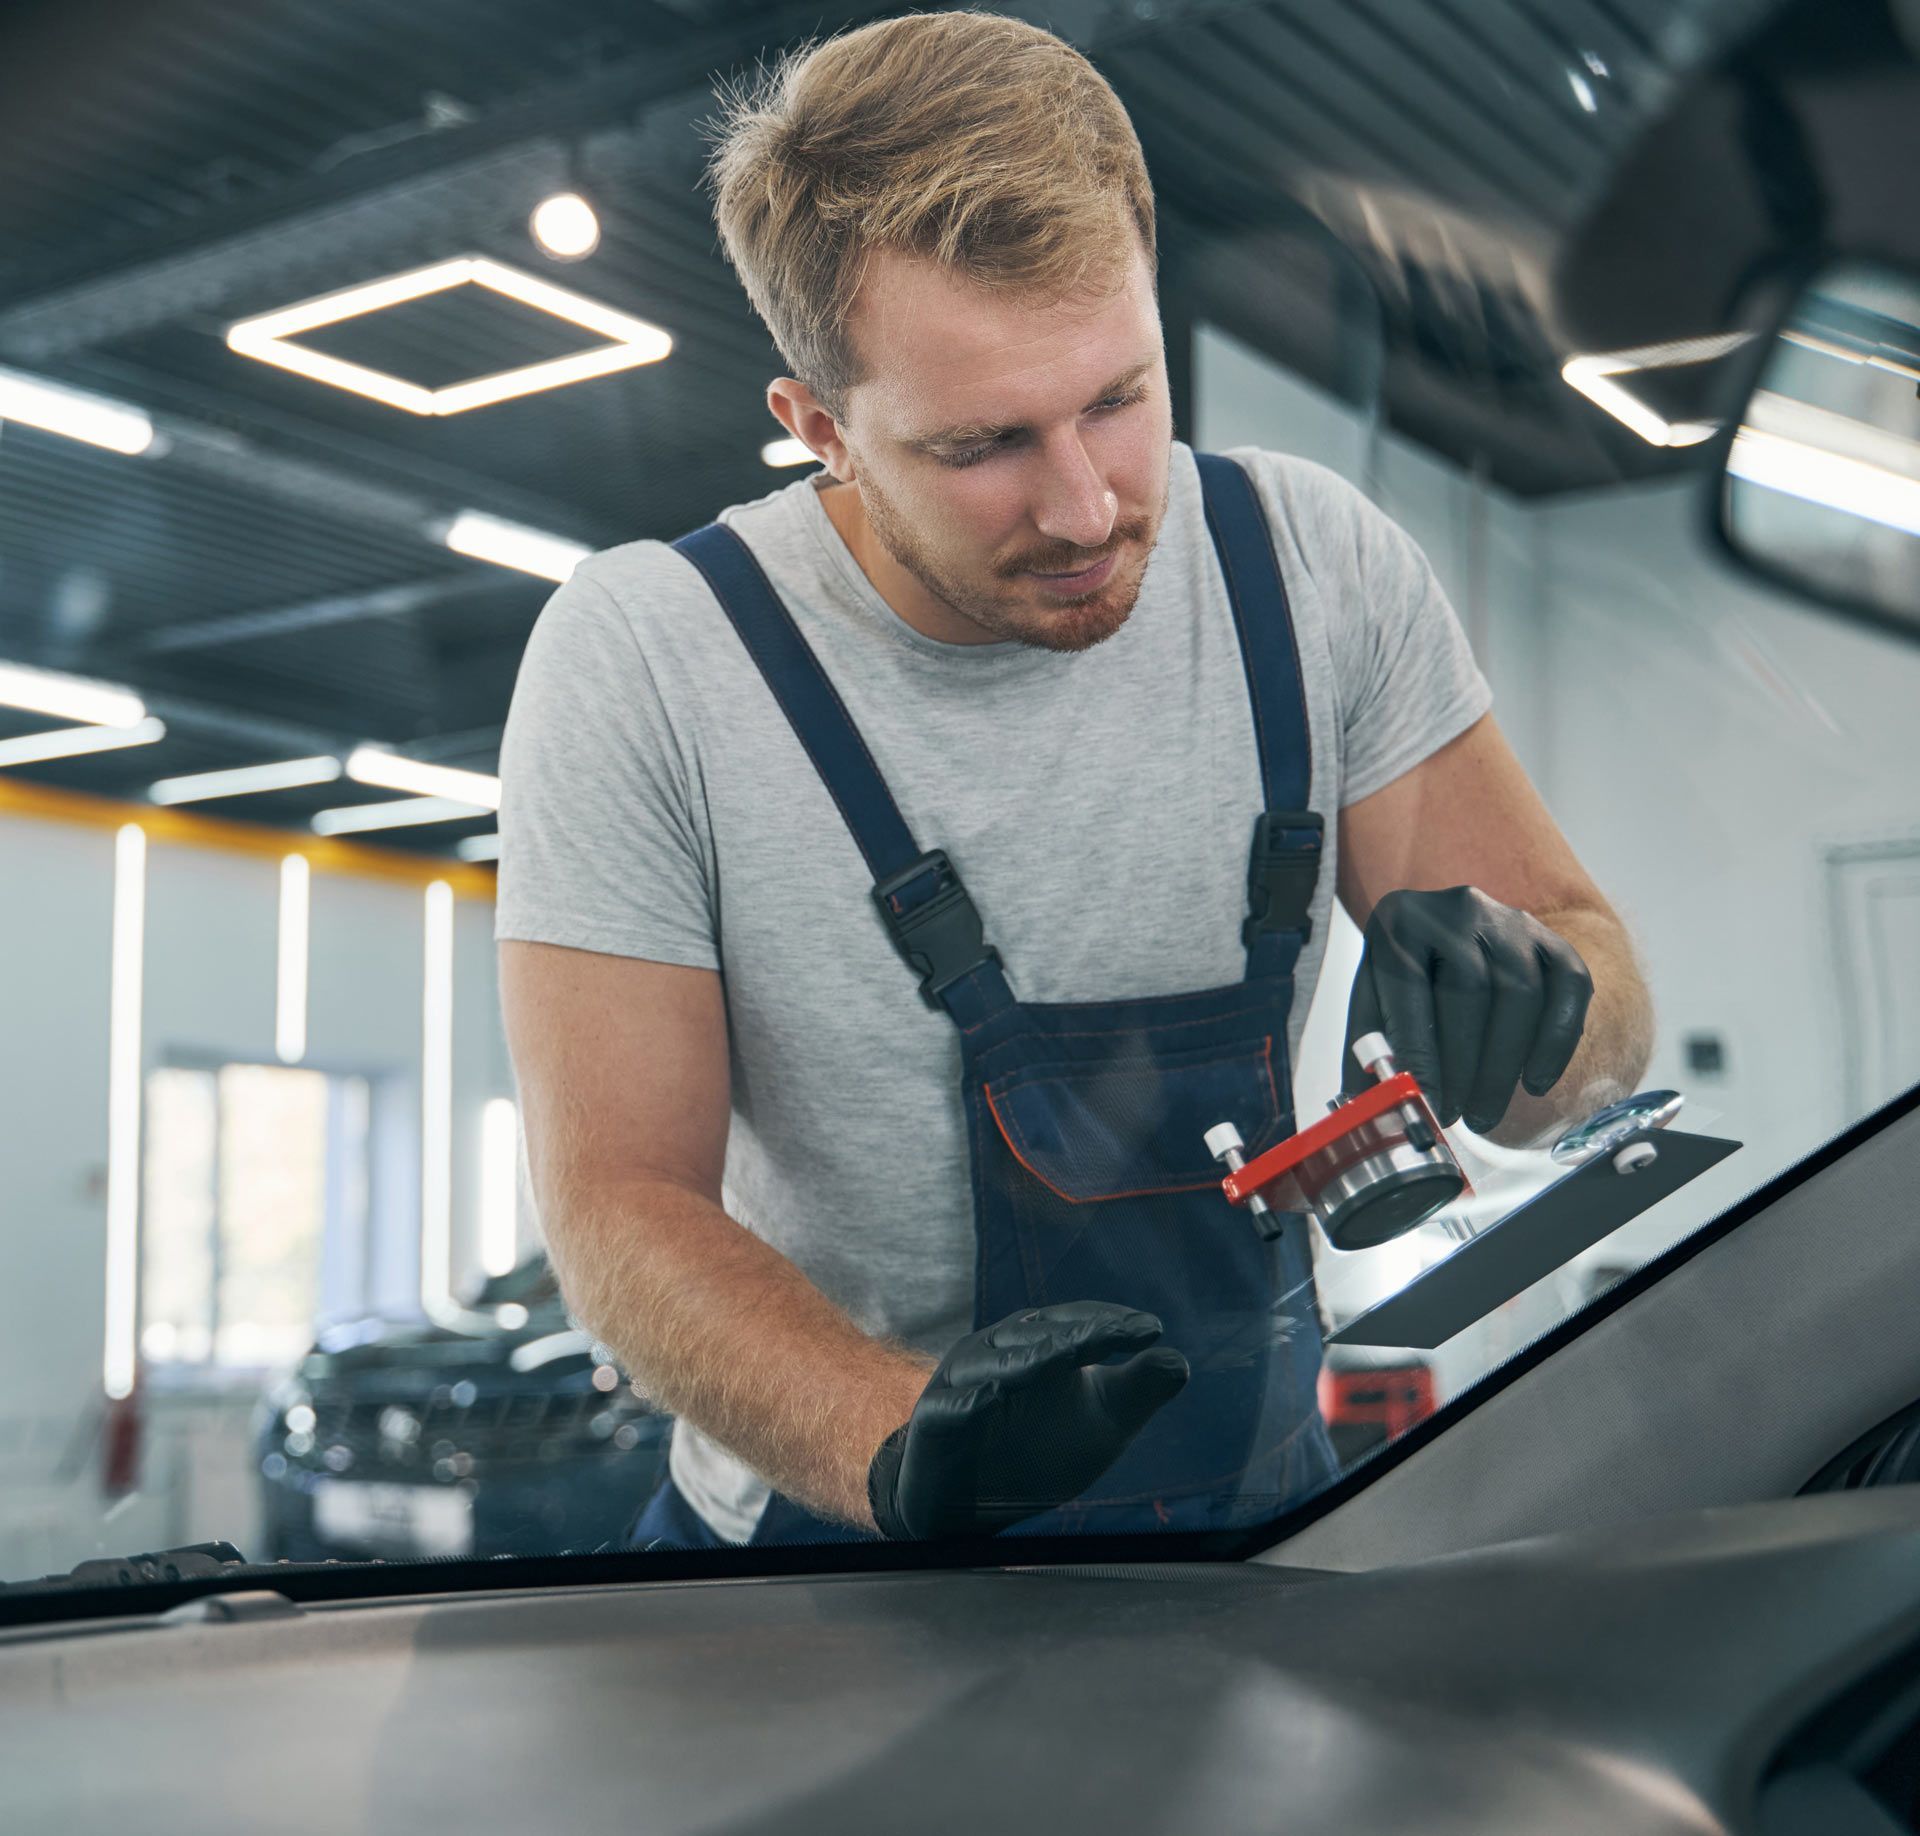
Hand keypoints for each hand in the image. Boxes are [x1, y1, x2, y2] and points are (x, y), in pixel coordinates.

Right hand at [865, 1302, 1189, 1539]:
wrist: (967, 1504)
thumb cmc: (1037, 1452)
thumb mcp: (1100, 1427)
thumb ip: (1138, 1392)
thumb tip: (1182, 1362)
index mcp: (1039, 1345)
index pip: (1078, 1324)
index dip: (1111, 1324)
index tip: (1152, 1330)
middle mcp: (997, 1352)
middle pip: (1038, 1336)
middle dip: (1078, 1333)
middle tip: (1115, 1332)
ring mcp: (961, 1384)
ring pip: (993, 1363)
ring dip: (1027, 1357)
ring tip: (1064, 1355)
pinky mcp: (933, 1421)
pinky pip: (947, 1409)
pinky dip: (965, 1403)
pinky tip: (987, 1400)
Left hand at [1342, 885, 1593, 1133]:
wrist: (1444, 935)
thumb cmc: (1402, 979)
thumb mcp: (1372, 1006)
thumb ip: (1370, 1052)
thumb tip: (1377, 1115)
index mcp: (1400, 922)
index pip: (1411, 987)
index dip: (1421, 1051)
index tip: (1426, 1103)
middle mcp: (1458, 910)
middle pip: (1470, 990)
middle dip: (1465, 1066)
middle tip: (1457, 1117)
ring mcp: (1511, 921)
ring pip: (1521, 993)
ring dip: (1504, 1065)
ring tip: (1485, 1113)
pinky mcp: (1552, 940)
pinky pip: (1570, 988)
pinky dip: (1555, 1042)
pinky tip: (1534, 1082)